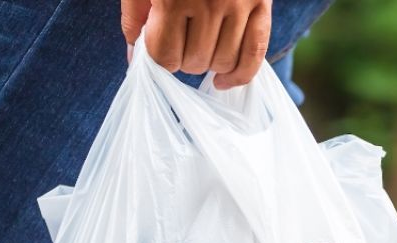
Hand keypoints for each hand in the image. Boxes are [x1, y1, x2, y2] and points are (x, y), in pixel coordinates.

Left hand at [121, 0, 271, 88]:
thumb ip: (135, 16)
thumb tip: (135, 59)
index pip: (165, 56)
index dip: (159, 60)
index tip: (160, 51)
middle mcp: (208, 2)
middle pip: (194, 62)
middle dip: (183, 59)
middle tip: (181, 42)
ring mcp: (238, 5)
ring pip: (222, 61)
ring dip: (208, 64)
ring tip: (200, 48)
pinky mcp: (261, 4)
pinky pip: (254, 54)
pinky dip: (240, 75)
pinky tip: (224, 80)